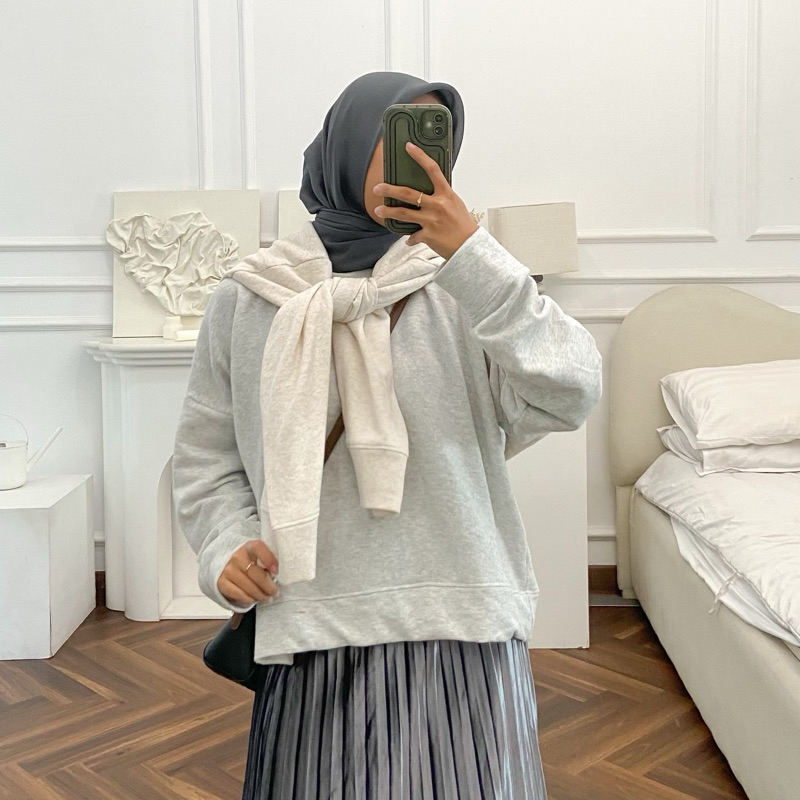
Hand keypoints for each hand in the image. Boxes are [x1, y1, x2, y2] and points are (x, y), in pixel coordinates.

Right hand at [217, 540, 279, 605]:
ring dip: (260, 595)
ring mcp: (228, 570)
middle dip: (268, 586)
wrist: (225, 563)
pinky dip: (248, 599)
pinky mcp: (221, 582)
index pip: (259, 548)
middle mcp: (237, 556)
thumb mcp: (258, 555)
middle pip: (256, 574)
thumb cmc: (249, 561)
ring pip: (248, 587)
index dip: (269, 559)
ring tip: (267, 598)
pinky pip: (238, 594)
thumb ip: (268, 561)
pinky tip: (254, 600)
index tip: (277, 572)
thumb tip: (277, 574)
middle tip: (275, 593)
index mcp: (249, 546)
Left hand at [373, 142, 478, 259]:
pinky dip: (410, 238)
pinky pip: (412, 236)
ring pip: (403, 214)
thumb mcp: (455, 204)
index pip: (432, 170)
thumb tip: (427, 191)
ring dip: (388, 212)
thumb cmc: (463, 224)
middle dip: (389, 190)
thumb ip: (441, 196)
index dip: (420, 156)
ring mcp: (431, 220)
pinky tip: (408, 239)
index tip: (409, 147)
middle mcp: (437, 205)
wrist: (470, 246)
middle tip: (378, 188)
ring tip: (378, 210)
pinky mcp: (427, 235)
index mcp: (446, 194)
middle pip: (407, 193)